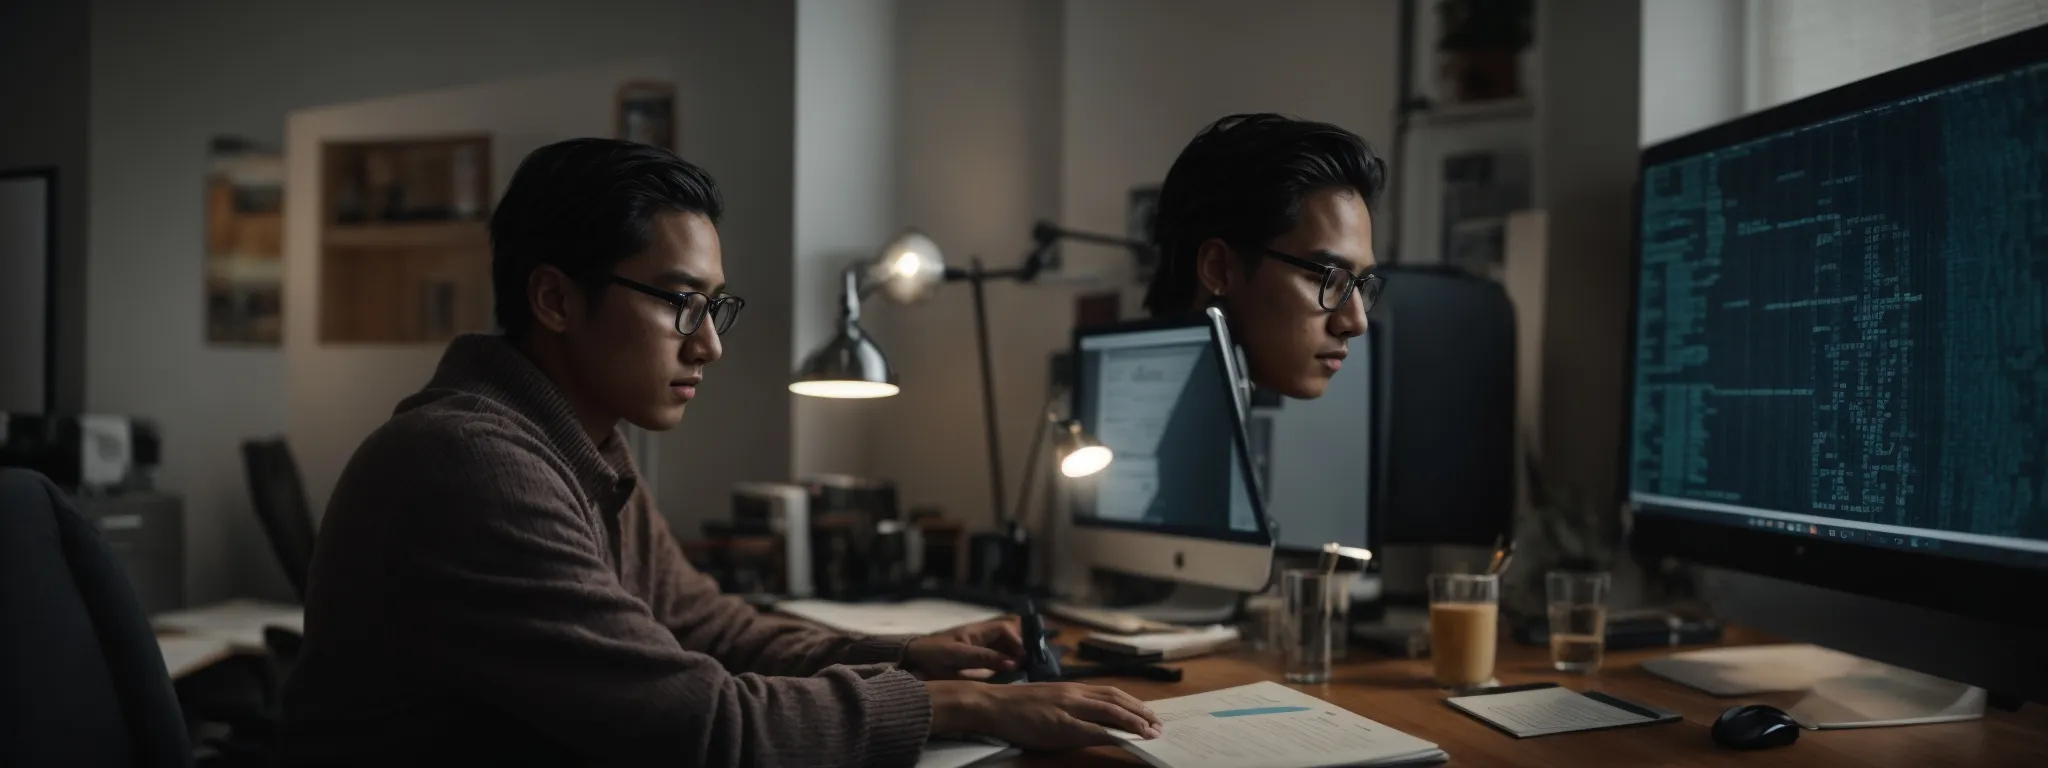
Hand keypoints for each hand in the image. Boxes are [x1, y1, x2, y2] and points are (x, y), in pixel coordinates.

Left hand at [902, 618, 1022, 678]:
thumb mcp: (958, 655)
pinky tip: (1013, 675)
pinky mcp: (974, 663)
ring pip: (1004, 650)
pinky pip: (996, 662)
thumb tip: (1014, 662)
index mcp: (977, 632)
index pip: (1005, 630)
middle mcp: (980, 639)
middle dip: (1021, 648)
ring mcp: (978, 650)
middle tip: (1032, 664)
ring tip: (1027, 670)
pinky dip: (1006, 667)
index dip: (1017, 641)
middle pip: (1008, 639)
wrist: (912, 661)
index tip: (1025, 657)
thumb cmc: (933, 653)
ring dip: (1016, 658)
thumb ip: (985, 658)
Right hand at [928, 680, 1163, 750]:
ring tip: (1151, 732)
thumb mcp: (1049, 700)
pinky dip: (1112, 733)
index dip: (1133, 703)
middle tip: (1159, 724)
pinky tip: (1125, 738)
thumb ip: (1072, 707)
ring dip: (1134, 722)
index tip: (1149, 713)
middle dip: (1141, 712)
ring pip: (1110, 711)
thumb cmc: (1016, 705)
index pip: (1111, 693)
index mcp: (1072, 688)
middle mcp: (1074, 693)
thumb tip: (1093, 719)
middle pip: (1116, 699)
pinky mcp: (1060, 724)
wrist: (991, 704)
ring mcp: (1068, 707)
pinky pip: (1092, 729)